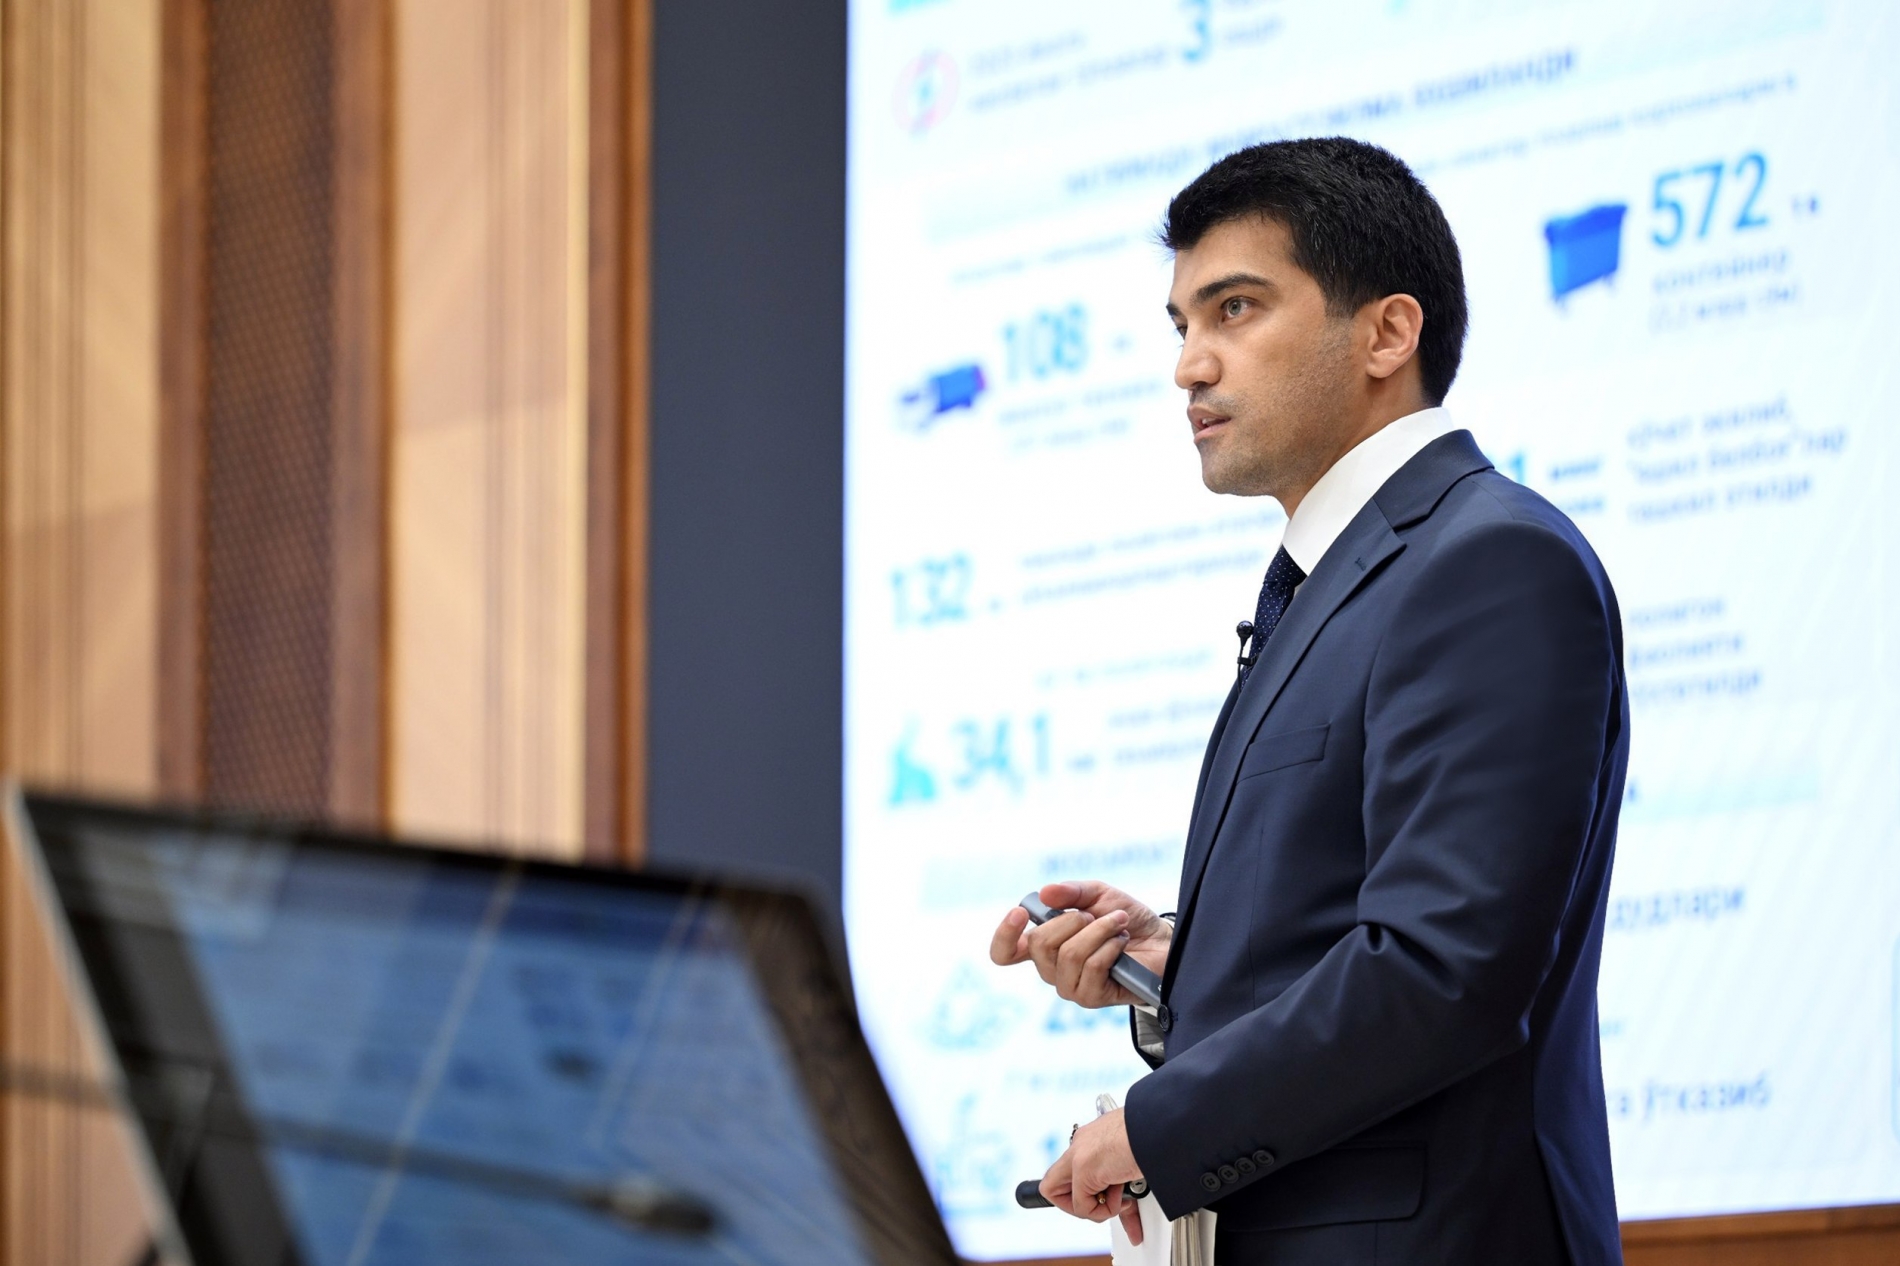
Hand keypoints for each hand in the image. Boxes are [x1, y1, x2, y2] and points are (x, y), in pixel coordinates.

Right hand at [988, 882, 1171, 1008]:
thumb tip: (1044, 892)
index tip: (1020, 913)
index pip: (1005, 952)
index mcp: (1043, 945)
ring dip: (1098, 930)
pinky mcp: (1091, 998)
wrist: (1160, 940)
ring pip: (1069, 955)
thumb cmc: (1123, 919)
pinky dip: (1110, 945)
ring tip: (1118, 923)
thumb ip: (1071, 892)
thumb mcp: (1098, 894)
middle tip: (1094, 914)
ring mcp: (1070, 986)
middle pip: (1039, 946)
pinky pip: (1093, 966)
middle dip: (1070, 920)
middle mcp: (1051, 969)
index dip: (1004, 935)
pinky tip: (1122, 942)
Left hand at [1039, 1109, 1146, 1244]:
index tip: (1107, 1197)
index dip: (1086, 1191)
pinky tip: (1121, 1198)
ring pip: (1061, 1196)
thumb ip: (1126, 1184)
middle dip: (1077, 1202)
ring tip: (1119, 1199)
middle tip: (1103, 1203)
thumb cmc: (1157, 1137)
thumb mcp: (1135, 1161)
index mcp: (1095, 1137)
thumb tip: (1133, 1211)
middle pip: (1055, 1181)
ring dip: (1093, 1209)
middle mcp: (1082, 1143)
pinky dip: (1103, 1212)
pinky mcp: (1083, 1168)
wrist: (1163, 1127)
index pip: (1077, 1170)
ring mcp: (1079, 1155)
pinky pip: (1081, 1207)